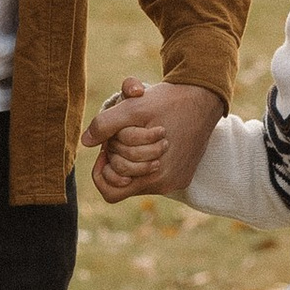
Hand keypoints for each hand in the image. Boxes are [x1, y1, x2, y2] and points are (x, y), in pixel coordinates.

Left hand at [83, 76, 220, 205]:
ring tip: (137, 135)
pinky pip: (154, 175)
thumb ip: (106, 124)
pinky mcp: (183, 175)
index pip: (110, 191)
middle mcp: (166, 184)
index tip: (107, 147)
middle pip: (123, 182)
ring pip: (138, 178)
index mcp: (153, 175)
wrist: (204, 98)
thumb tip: (85, 142)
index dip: (102, 170)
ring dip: (131, 158)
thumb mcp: (133, 107)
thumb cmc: (168, 101)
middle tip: (123, 135)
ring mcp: (176, 181)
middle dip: (118, 158)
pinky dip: (146, 159)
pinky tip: (152, 139)